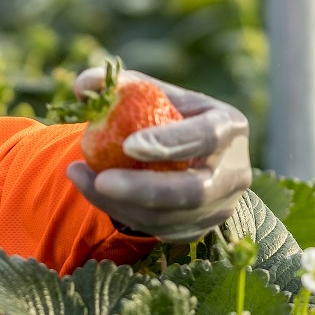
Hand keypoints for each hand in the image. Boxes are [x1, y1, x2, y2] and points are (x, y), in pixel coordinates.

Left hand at [65, 68, 251, 242]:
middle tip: (101, 181)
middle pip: (193, 191)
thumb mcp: (152, 93)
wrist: (188, 155)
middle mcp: (234, 172)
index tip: (126, 144)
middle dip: (143, 189)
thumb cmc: (167, 115)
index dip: (169, 143)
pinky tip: (93, 192)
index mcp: (230, 127)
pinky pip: (158, 230)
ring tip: (81, 178)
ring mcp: (220, 206)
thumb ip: (120, 85)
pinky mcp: (199, 229)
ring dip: (120, 203)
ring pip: (170, 217)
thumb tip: (84, 86)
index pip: (205, 137)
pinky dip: (122, 213)